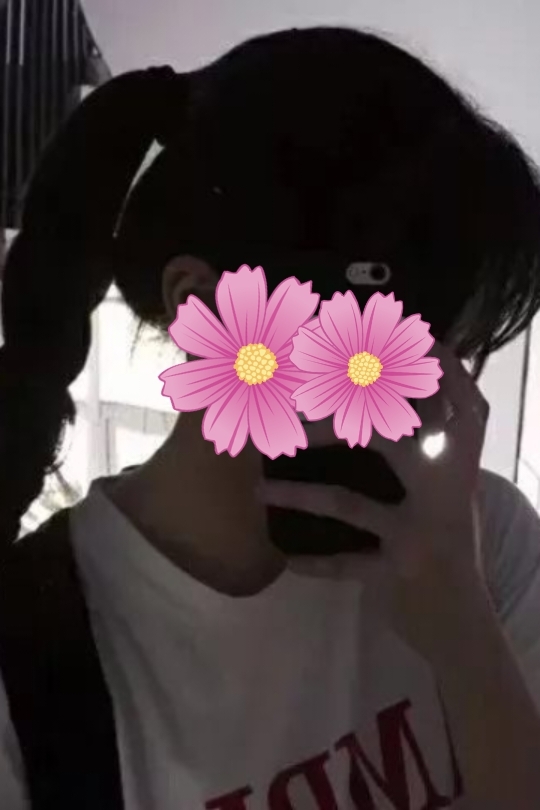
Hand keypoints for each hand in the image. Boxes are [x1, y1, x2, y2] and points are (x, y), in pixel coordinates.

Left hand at [259, 343, 490, 658]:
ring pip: (348, 501)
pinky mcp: (401, 570)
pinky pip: (348, 563)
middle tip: (278, 412)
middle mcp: (445, 485)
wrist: (466, 619)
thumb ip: (430, 441)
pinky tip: (289, 561)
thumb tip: (382, 393)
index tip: (348, 349)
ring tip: (257, 488)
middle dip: (325, 420)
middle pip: (382, 435)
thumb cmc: (449, 542)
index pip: (432, 396)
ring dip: (296, 494)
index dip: (388, 370)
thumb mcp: (448, 487)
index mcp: (459, 456)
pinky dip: (317, 564)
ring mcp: (423, 530)